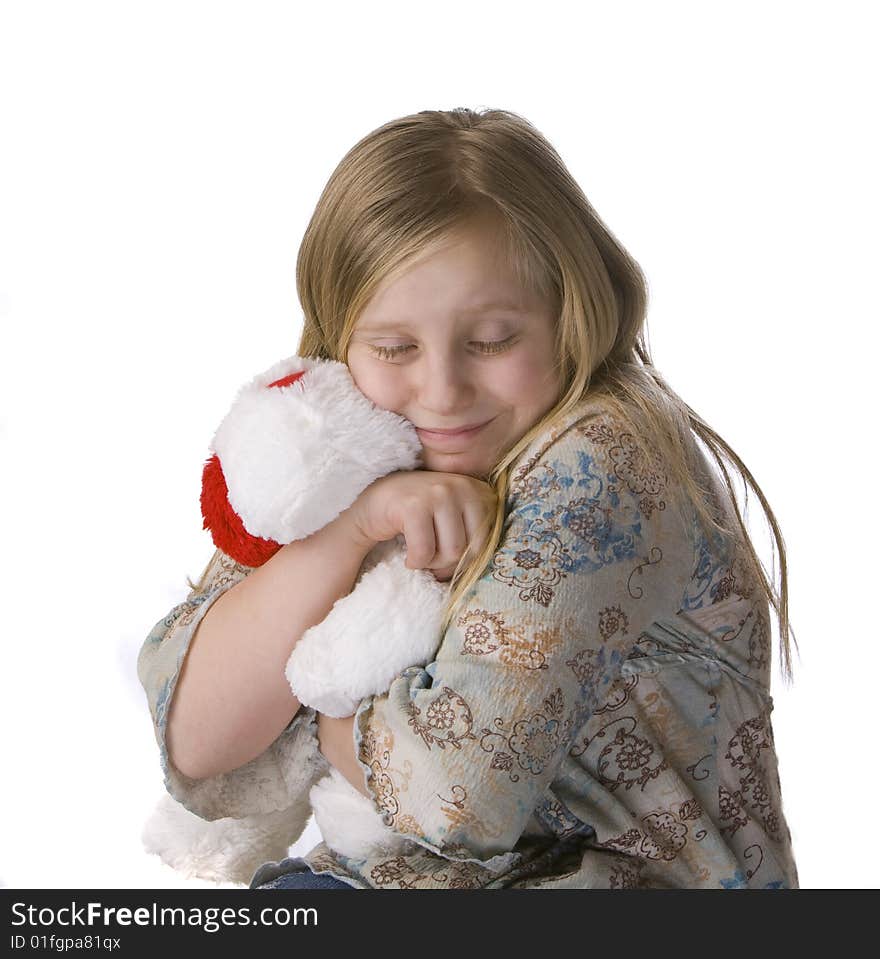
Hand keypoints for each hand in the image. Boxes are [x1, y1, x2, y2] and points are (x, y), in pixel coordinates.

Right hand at [348, 470, 498, 580]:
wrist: (373, 504)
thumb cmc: (417, 516)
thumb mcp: (454, 518)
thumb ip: (474, 535)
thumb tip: (483, 569)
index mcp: (478, 490)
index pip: (488, 541)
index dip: (466, 558)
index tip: (445, 550)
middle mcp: (462, 486)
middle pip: (472, 549)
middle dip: (448, 563)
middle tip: (430, 555)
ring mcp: (438, 493)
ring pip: (452, 552)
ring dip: (431, 563)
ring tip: (420, 552)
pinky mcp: (414, 505)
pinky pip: (425, 552)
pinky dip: (415, 562)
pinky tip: (407, 554)